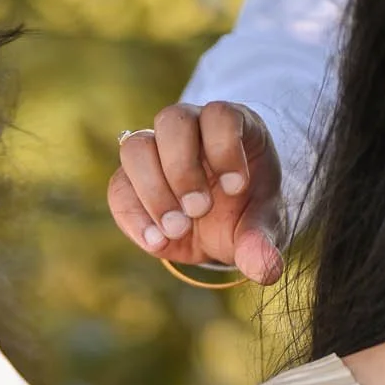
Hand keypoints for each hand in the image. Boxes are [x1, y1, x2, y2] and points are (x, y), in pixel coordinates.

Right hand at [109, 102, 284, 284]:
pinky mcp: (131, 180)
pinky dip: (135, 218)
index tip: (237, 189)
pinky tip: (158, 243)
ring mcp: (155, 150)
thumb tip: (266, 270)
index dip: (224, 148)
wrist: (222, 223)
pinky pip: (119, 188)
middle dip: (182, 170)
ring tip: (177, 230)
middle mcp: (189, 128)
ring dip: (153, 192)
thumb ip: (262, 242)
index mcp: (229, 125)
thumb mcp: (261, 225)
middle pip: (171, 121)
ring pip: (135, 147)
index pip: (219, 113)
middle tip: (199, 211)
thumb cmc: (245, 211)